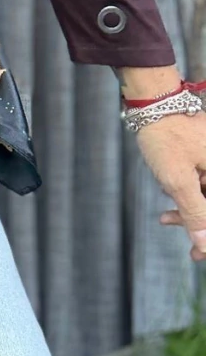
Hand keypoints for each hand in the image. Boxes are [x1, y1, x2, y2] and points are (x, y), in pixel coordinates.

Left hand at [135, 112, 205, 261]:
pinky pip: (204, 181)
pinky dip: (188, 193)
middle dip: (199, 224)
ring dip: (190, 210)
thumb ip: (195, 213)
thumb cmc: (166, 137)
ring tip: (165, 219)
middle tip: (186, 248)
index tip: (197, 254)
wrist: (154, 101)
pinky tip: (168, 198)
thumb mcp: (179, 181)